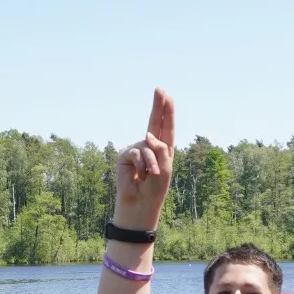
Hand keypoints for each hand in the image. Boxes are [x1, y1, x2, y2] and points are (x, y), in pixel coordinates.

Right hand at [112, 88, 174, 232]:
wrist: (140, 204)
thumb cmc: (155, 188)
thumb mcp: (165, 168)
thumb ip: (160, 149)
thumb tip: (147, 135)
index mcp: (163, 149)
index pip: (166, 127)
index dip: (166, 111)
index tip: (166, 95)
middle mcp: (149, 146)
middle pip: (154, 122)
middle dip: (158, 106)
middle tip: (159, 89)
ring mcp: (137, 150)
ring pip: (147, 145)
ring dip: (152, 162)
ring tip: (152, 175)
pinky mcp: (126, 156)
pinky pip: (137, 153)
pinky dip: (143, 164)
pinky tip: (141, 175)